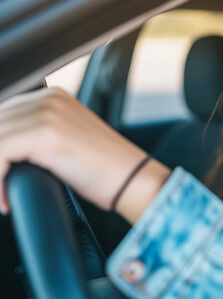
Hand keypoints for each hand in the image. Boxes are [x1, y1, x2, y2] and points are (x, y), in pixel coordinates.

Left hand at [0, 87, 170, 222]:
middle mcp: (49, 98)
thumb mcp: (64, 143)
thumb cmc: (104, 171)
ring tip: (2, 197)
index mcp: (52, 96)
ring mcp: (49, 112)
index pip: (0, 116)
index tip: (0, 175)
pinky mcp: (48, 134)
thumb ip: (34, 136)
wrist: (134, 181)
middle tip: (0, 190)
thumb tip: (2, 151)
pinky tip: (7, 201)